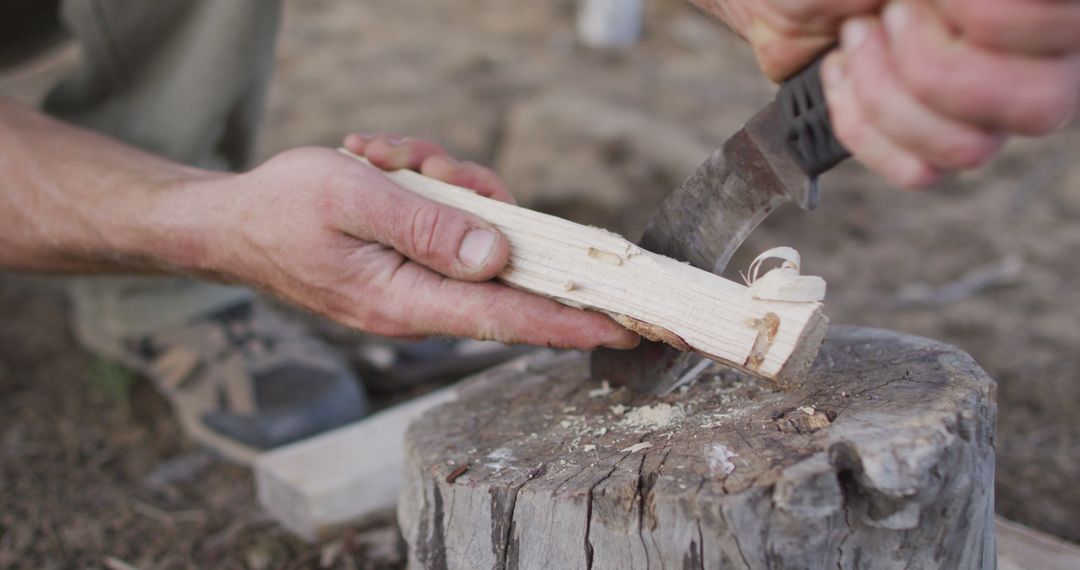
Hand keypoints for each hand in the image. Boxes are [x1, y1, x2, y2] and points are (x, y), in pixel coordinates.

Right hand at [182, 135, 639, 348]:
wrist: (231, 223)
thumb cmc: (284, 209)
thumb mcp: (356, 199)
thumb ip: (430, 228)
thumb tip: (499, 256)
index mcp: (406, 300)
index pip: (508, 317)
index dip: (571, 321)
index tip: (627, 328)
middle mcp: (419, 304)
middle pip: (501, 267)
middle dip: (487, 205)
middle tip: (428, 165)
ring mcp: (415, 288)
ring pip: (477, 238)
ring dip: (448, 187)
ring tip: (387, 157)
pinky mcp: (410, 268)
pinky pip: (449, 229)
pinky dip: (430, 191)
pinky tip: (385, 163)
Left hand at [692, 0, 1079, 187]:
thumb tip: (946, 10)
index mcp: (1030, 1)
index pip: (1059, 24)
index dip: (994, 19)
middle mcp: (1026, 51)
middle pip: (1037, 104)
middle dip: (935, 65)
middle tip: (889, 17)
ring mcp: (982, 104)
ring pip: (971, 149)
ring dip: (888, 95)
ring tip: (854, 38)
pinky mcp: (928, 142)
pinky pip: (918, 171)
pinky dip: (862, 125)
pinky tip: (839, 74)